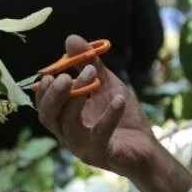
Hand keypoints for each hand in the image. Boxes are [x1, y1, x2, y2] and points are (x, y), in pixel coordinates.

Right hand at [35, 35, 156, 176]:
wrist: (147, 147)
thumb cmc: (123, 117)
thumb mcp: (107, 84)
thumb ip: (89, 63)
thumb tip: (70, 38)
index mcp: (64, 119)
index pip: (44, 106)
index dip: (44, 90)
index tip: (53, 71)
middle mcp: (67, 134)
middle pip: (48, 117)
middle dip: (54, 95)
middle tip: (65, 76)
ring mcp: (82, 146)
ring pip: (68, 124)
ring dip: (77, 98)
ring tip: (92, 76)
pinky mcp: (100, 153)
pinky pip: (99, 133)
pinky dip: (109, 115)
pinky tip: (120, 98)